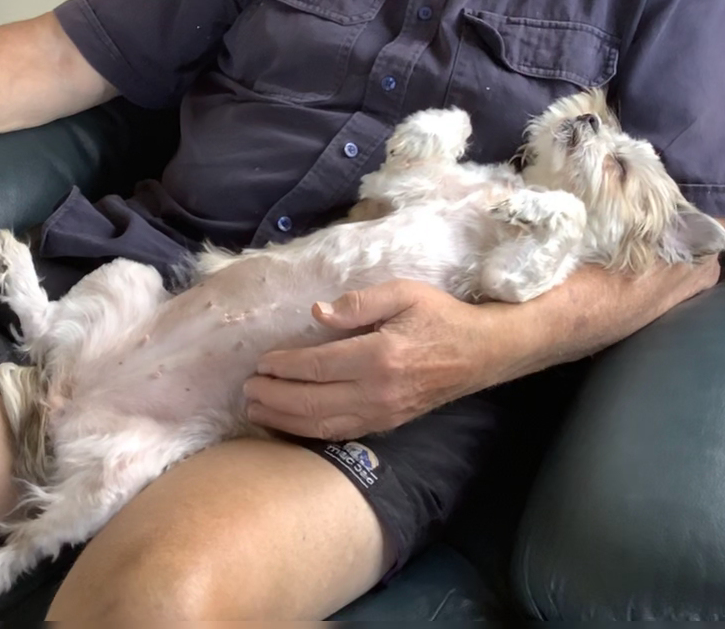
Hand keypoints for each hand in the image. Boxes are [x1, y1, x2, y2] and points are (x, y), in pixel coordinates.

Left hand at [243, 280, 496, 440]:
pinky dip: (309, 431)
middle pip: (312, 401)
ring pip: (321, 424)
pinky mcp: (386, 424)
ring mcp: (382, 413)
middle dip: (273, 396)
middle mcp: (377, 391)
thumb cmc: (439, 316)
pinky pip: (339, 432)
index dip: (284, 365)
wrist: (479, 353)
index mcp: (379, 356)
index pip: (317, 365)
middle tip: (246, 389)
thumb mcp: (403, 292)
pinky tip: (290, 424)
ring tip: (255, 410)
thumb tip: (317, 313)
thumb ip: (359, 302)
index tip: (261, 362)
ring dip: (284, 419)